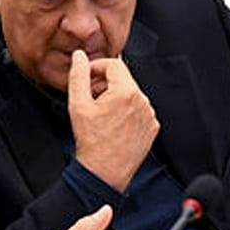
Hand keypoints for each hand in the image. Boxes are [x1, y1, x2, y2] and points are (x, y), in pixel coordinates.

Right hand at [68, 50, 158, 191]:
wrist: (104, 172)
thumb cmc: (92, 142)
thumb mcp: (78, 105)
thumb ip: (78, 75)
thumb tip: (79, 57)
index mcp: (126, 92)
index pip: (114, 64)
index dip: (97, 67)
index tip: (88, 76)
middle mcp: (142, 102)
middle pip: (123, 79)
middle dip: (105, 83)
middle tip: (90, 97)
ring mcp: (149, 115)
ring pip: (131, 94)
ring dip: (115, 97)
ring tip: (101, 114)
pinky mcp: (151, 127)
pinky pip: (138, 110)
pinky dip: (126, 111)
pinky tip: (113, 123)